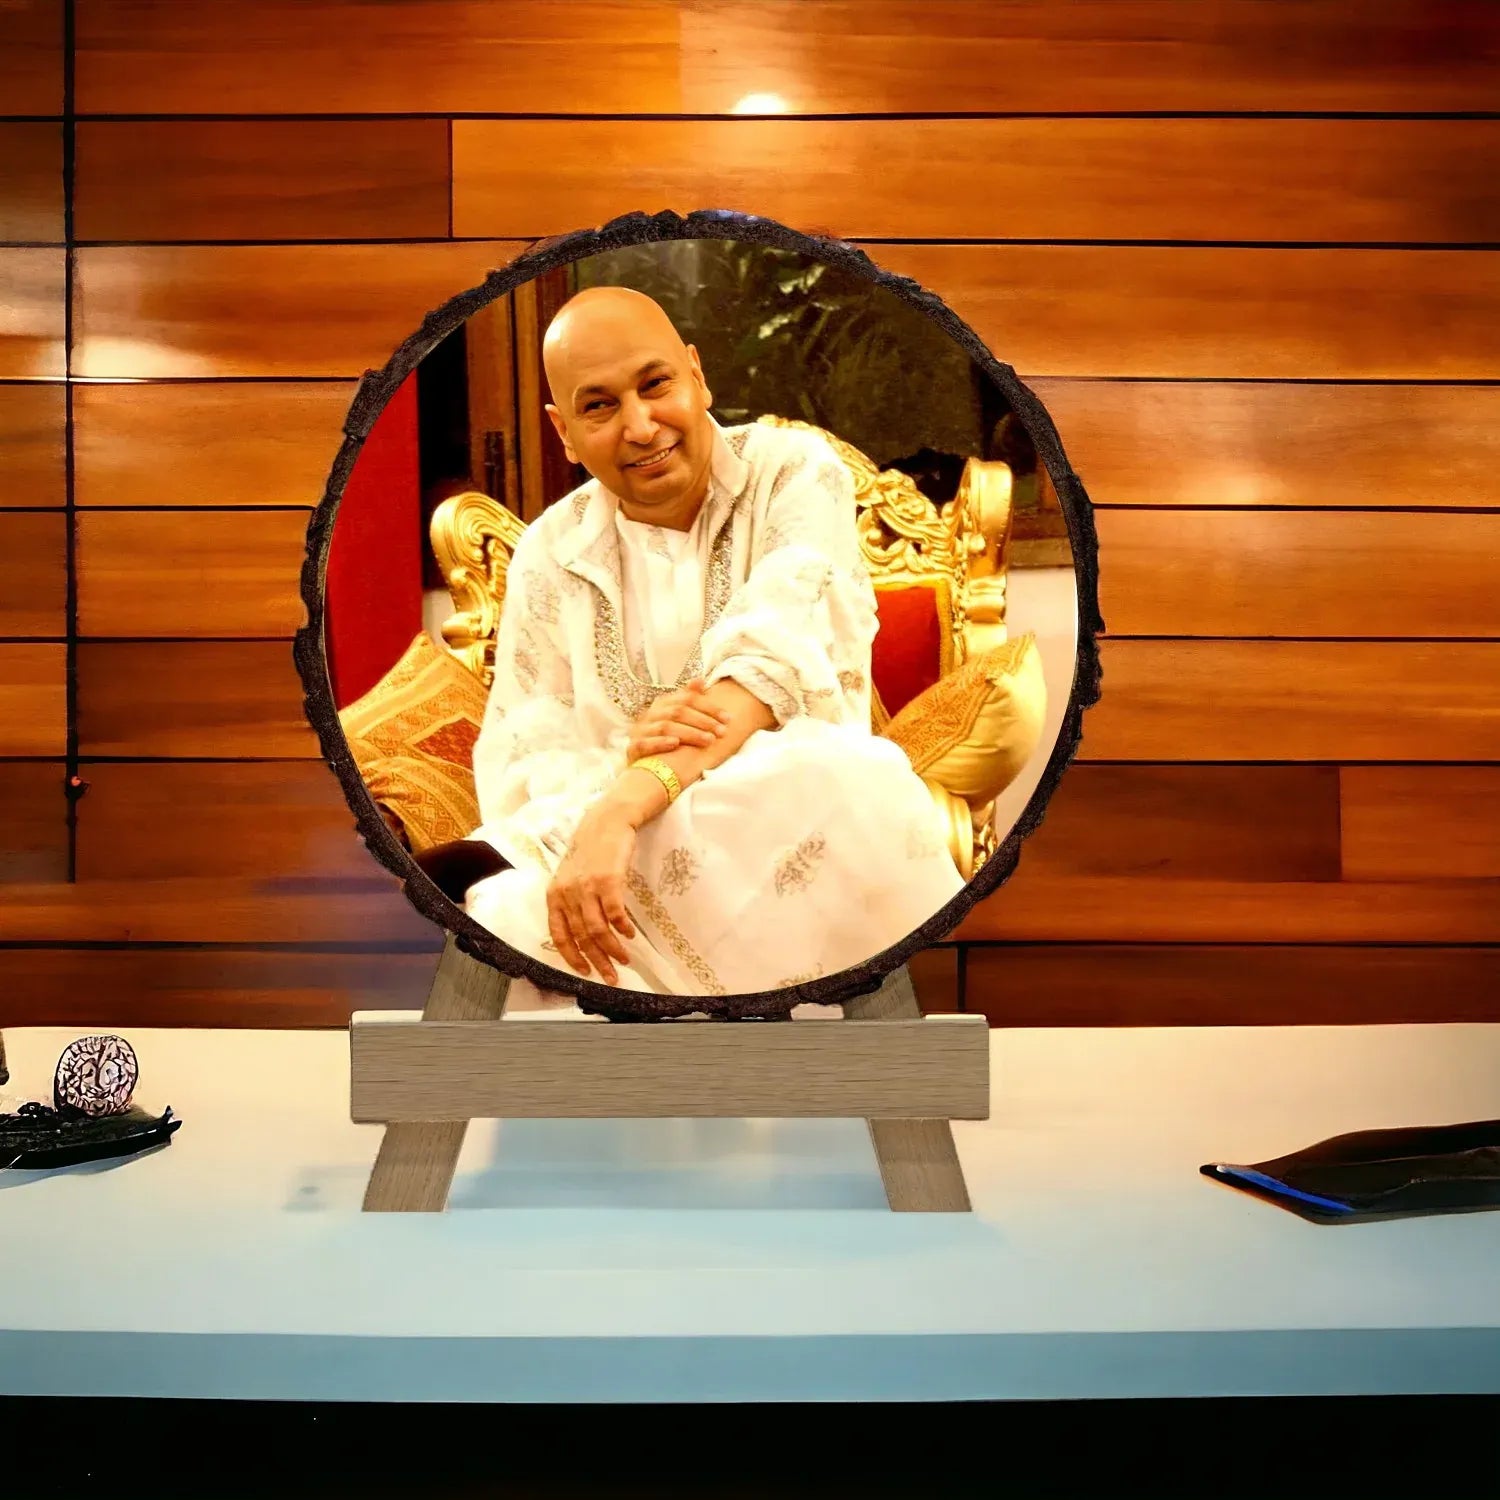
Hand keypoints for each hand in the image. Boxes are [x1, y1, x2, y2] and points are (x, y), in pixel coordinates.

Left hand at [546, 806, 638, 985]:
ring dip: (613, 949)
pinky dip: (623, 928)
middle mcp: (567, 894)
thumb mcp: (571, 877)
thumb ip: (571, 902)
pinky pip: (615, 914)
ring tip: (625, 960)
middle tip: (611, 976)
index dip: (572, 957)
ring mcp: (587, 887)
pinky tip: (630, 935)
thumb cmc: (590, 851)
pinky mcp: (608, 881)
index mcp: (555, 895)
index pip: (559, 935)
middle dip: (598, 961)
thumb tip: (583, 934)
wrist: (605, 822)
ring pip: (598, 930)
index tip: (586, 972)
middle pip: (582, 937)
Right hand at [626, 677, 730, 760]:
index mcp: (662, 704)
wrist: (641, 764)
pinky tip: (676, 744)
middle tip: (722, 732)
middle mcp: (650, 714)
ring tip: (708, 740)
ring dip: (689, 733)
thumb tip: (700, 680)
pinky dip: (660, 743)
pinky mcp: (633, 748)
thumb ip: (687, 700)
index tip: (728, 719)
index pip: (687, 699)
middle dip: (703, 721)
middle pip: (678, 712)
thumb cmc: (663, 738)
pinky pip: (645, 743)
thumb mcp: (675, 718)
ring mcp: (640, 731)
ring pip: (665, 727)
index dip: (709, 707)